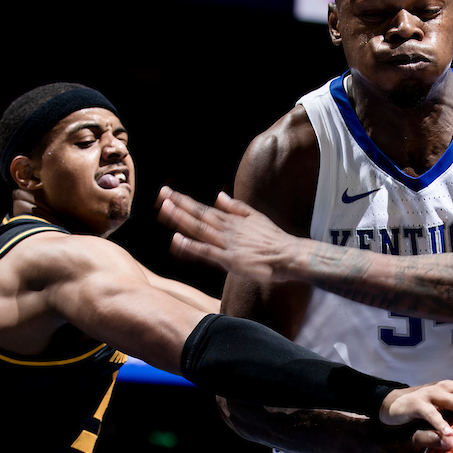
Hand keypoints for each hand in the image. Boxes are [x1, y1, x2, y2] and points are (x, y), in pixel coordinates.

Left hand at [157, 187, 291, 282]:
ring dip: (182, 218)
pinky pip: (207, 251)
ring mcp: (227, 243)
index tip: (169, 193)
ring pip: (200, 229)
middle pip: (198, 215)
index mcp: (232, 221)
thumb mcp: (256, 217)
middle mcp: (227, 229)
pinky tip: (177, 239)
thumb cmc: (274, 240)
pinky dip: (191, 245)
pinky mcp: (230, 259)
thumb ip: (236, 207)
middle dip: (178, 204)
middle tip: (162, 193)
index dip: (185, 201)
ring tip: (165, 208)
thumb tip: (219, 195)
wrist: (290, 255)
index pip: (203, 209)